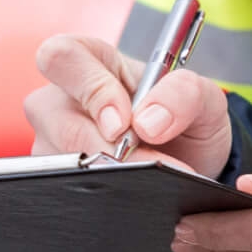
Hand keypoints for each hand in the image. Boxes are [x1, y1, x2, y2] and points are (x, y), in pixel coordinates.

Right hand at [22, 34, 235, 177]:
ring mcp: (51, 140)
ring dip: (105, 174)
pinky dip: (101, 195)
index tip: (124, 123)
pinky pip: (63, 190)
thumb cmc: (185, 120)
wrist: (189, 165)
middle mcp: (60, 98)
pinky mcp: (54, 178)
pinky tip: (128, 194)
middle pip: (49, 114)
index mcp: (90, 60)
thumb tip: (146, 123)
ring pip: (56, 159)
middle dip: (99, 145)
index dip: (89, 88)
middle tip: (144, 162)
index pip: (62, 56)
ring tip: (146, 180)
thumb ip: (183, 94)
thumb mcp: (202, 98)